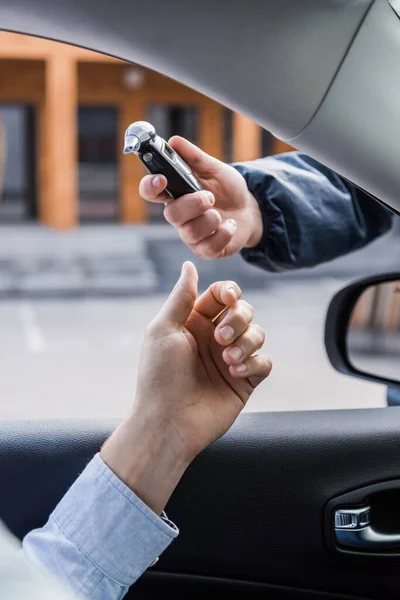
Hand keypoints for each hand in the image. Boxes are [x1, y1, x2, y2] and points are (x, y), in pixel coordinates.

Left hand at [101, 262, 270, 513]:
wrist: (168, 422)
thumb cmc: (159, 376)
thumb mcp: (163, 330)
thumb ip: (181, 297)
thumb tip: (189, 265)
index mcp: (194, 322)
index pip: (222, 295)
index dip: (229, 292)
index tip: (228, 299)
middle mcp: (214, 338)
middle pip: (244, 310)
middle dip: (238, 319)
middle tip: (220, 339)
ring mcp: (231, 359)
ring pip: (258, 333)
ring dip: (246, 342)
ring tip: (227, 361)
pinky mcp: (245, 381)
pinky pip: (265, 362)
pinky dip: (255, 363)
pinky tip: (236, 373)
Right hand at [139, 137, 262, 258]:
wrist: (250, 210)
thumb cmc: (228, 190)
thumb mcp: (215, 169)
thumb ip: (195, 158)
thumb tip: (174, 141)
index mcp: (175, 194)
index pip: (151, 191)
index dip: (150, 186)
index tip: (161, 178)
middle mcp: (179, 216)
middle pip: (171, 215)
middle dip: (192, 204)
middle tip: (210, 197)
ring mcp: (191, 235)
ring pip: (190, 232)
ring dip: (210, 219)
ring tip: (222, 213)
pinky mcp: (206, 249)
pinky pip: (208, 246)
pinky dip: (224, 233)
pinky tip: (231, 225)